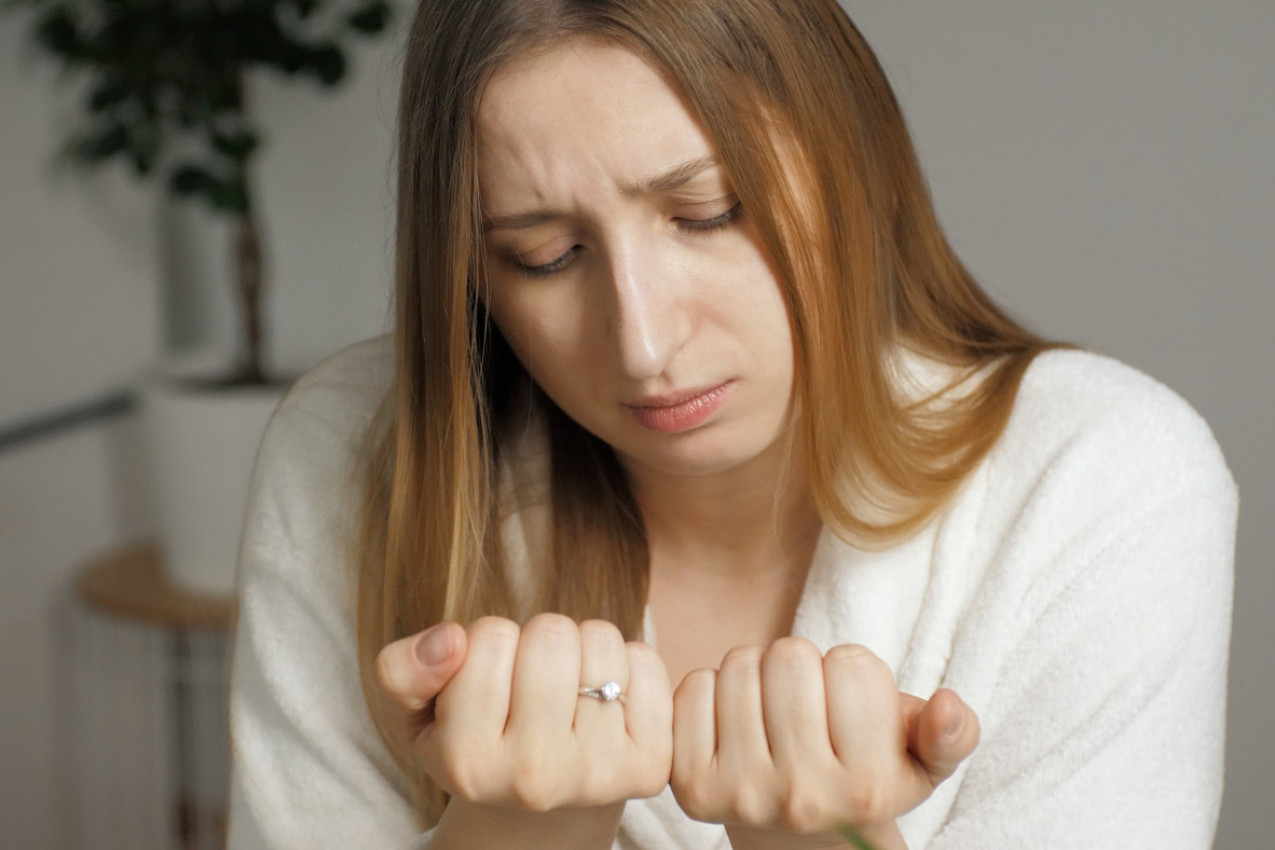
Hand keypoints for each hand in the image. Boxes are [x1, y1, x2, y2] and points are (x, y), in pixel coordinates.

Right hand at [374, 614, 672, 845]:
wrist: (543, 809)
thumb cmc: (479, 738)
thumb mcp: (417, 711)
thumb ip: (402, 670)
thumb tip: (449, 639)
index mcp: (467, 764)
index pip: (489, 637)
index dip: (490, 643)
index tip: (491, 682)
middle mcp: (533, 778)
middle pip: (551, 634)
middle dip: (539, 641)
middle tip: (532, 683)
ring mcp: (598, 775)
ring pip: (600, 640)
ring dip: (583, 648)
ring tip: (568, 691)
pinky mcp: (651, 766)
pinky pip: (645, 661)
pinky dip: (628, 662)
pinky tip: (606, 701)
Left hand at [669, 639, 979, 848]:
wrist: (798, 841)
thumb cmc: (863, 776)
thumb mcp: (923, 762)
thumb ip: (951, 734)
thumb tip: (950, 706)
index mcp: (866, 789)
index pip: (852, 664)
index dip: (853, 671)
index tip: (851, 706)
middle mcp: (803, 799)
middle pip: (790, 656)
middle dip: (803, 666)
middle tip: (808, 703)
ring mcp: (741, 795)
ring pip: (740, 664)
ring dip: (757, 674)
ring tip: (774, 713)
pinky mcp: (690, 786)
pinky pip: (694, 687)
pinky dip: (712, 691)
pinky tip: (735, 723)